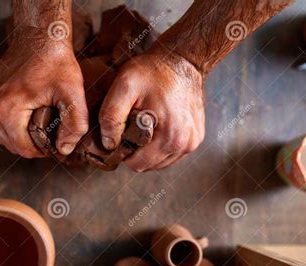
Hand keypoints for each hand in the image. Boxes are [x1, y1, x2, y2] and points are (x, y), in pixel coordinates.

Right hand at [0, 35, 87, 156]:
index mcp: (8, 108)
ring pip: (1, 135)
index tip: (56, 145)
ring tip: (41, 131)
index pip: (22, 148)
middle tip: (50, 139)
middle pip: (10, 144)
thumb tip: (64, 150)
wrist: (39, 36)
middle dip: (31, 146)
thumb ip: (75, 125)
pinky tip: (29, 120)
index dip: (42, 152)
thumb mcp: (73, 93)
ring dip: (20, 137)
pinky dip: (12, 126)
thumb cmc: (57, 63)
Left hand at [98, 52, 204, 171]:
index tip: (121, 132)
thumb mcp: (124, 86)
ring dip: (148, 149)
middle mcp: (186, 144)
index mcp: (171, 138)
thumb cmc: (152, 72)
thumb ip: (111, 116)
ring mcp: (193, 142)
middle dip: (135, 150)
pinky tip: (156, 126)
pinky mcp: (196, 138)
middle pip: (149, 165)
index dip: (123, 151)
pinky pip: (171, 154)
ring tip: (144, 125)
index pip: (137, 164)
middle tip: (131, 126)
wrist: (181, 59)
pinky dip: (160, 145)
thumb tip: (109, 144)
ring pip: (160, 162)